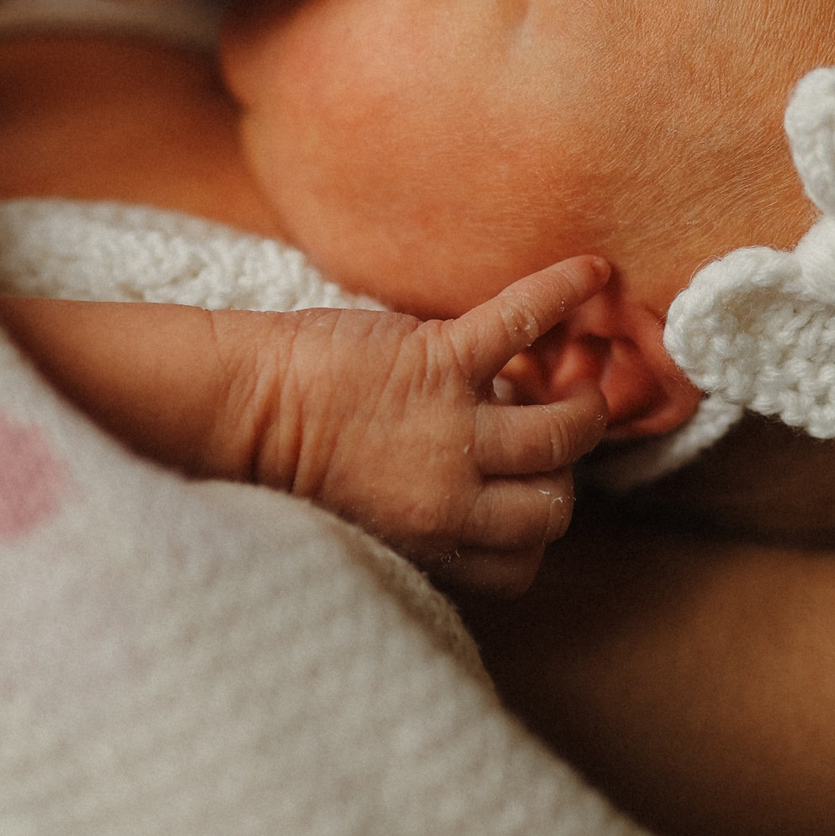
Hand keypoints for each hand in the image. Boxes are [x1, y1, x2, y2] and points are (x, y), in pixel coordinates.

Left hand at [233, 256, 613, 595]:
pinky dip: (561, 291)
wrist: (240, 408)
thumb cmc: (292, 464)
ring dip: (581, 409)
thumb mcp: (372, 521)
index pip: (522, 563)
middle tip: (554, 440)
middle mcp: (449, 497)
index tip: (528, 496)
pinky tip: (593, 272)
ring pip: (560, 432)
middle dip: (563, 476)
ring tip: (579, 386)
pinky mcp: (437, 360)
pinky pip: (520, 323)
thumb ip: (431, 519)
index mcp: (430, 541)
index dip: (533, 528)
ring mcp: (448, 428)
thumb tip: (486, 491)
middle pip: (554, 507)